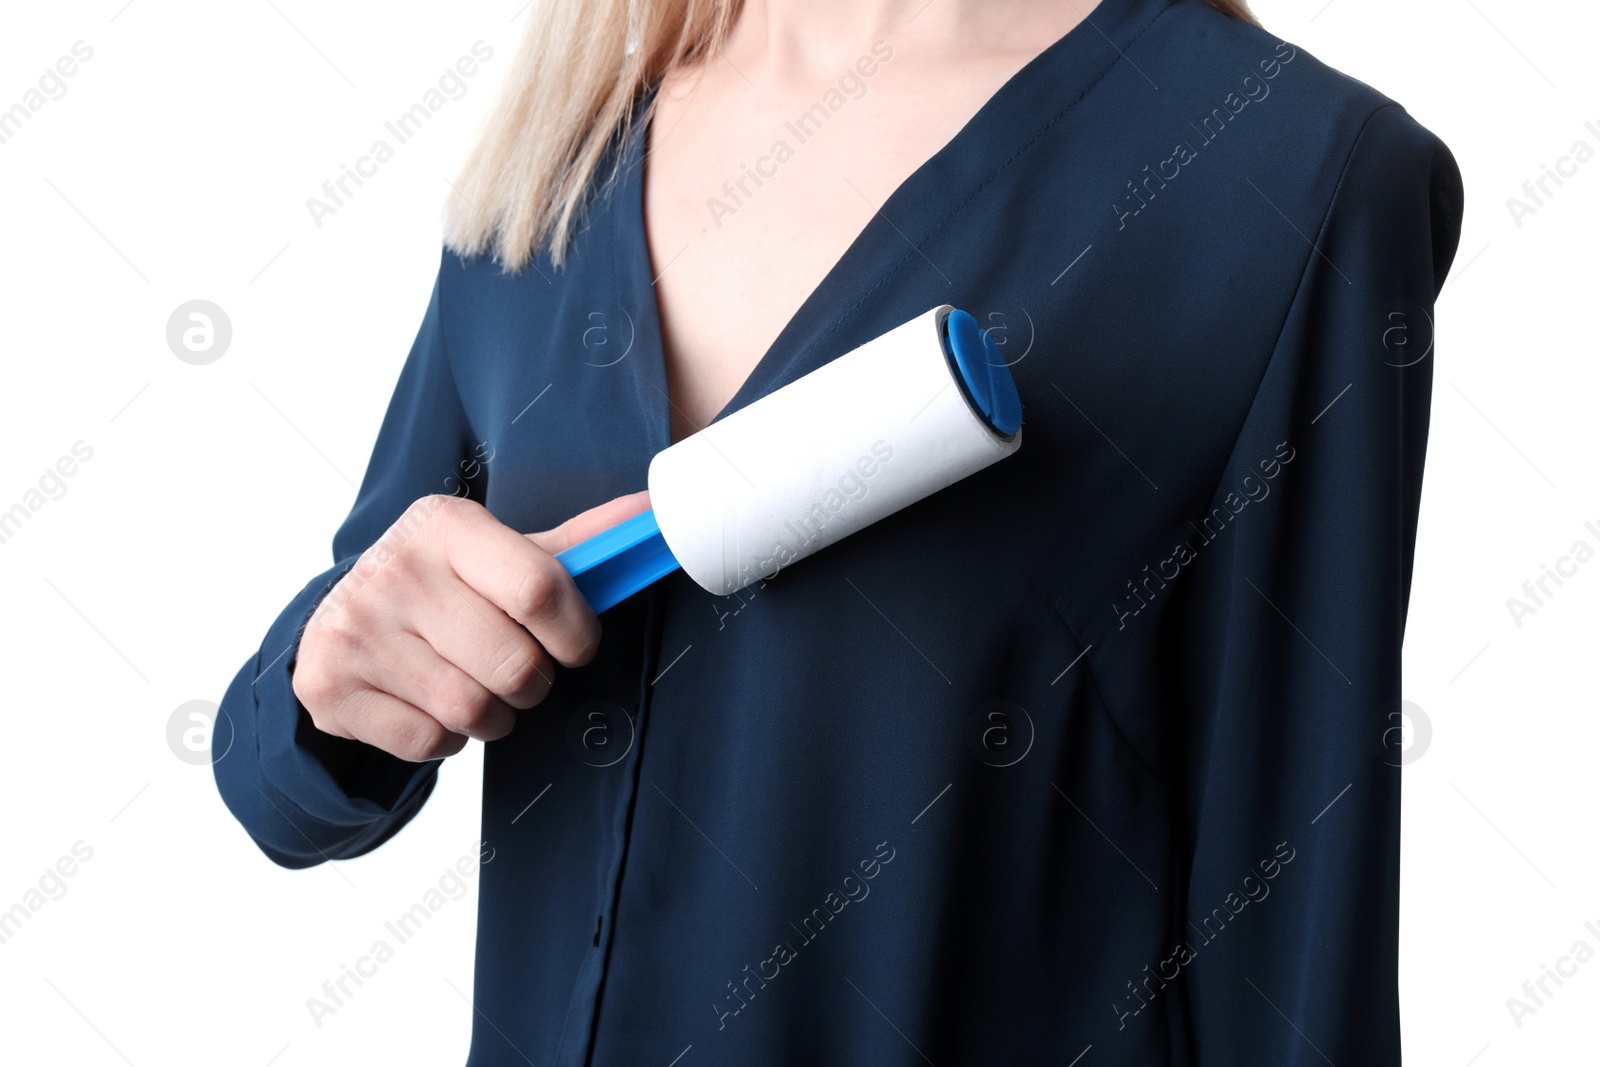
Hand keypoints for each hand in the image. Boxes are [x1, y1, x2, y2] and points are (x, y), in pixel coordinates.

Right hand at [291, 491, 650, 761]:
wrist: (338, 619)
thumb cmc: (445, 587)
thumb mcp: (505, 555)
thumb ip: (580, 543)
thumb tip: (652, 513)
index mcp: (447, 525)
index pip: (542, 590)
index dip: (576, 633)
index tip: (575, 644)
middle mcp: (395, 567)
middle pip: (514, 664)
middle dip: (532, 682)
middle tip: (517, 670)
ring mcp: (355, 627)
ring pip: (472, 709)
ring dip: (492, 716)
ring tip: (475, 687)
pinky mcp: (327, 684)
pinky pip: (427, 742)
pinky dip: (445, 740)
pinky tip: (430, 704)